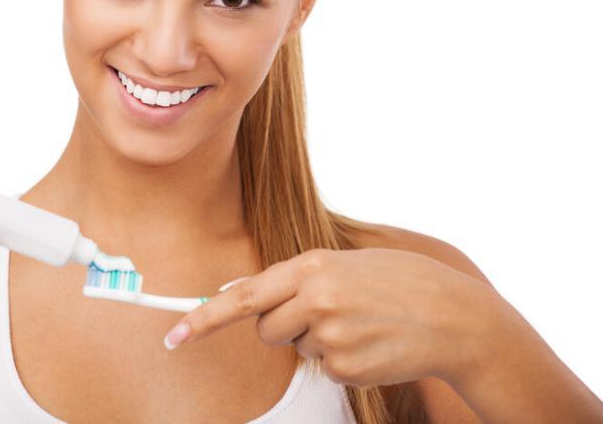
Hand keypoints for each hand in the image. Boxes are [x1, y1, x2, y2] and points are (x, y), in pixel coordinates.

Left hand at [162, 247, 502, 386]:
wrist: (456, 316)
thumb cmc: (399, 281)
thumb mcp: (345, 262)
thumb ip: (294, 277)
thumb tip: (239, 291)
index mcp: (312, 266)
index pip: (243, 297)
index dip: (202, 318)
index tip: (173, 337)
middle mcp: (315, 300)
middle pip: (266, 329)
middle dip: (284, 326)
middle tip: (327, 312)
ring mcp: (330, 337)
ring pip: (296, 348)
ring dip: (318, 340)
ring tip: (361, 322)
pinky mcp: (346, 368)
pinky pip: (324, 368)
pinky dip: (342, 360)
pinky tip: (373, 343)